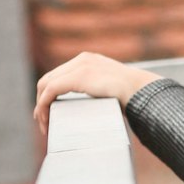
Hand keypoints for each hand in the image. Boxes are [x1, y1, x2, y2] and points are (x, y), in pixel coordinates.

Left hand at [33, 52, 161, 138]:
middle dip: (42, 101)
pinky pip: (51, 89)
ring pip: (46, 84)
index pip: (60, 76)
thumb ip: (98, 93)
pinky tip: (45, 117)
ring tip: (44, 124)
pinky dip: (44, 104)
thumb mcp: (111, 90)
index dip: (50, 94)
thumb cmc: (133, 97)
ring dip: (41, 105)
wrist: (143, 93)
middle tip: (43, 121)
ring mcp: (80, 66)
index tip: (50, 112)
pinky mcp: (78, 77)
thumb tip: (93, 110)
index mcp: (90, 61)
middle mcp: (82, 59)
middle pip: (50, 79)